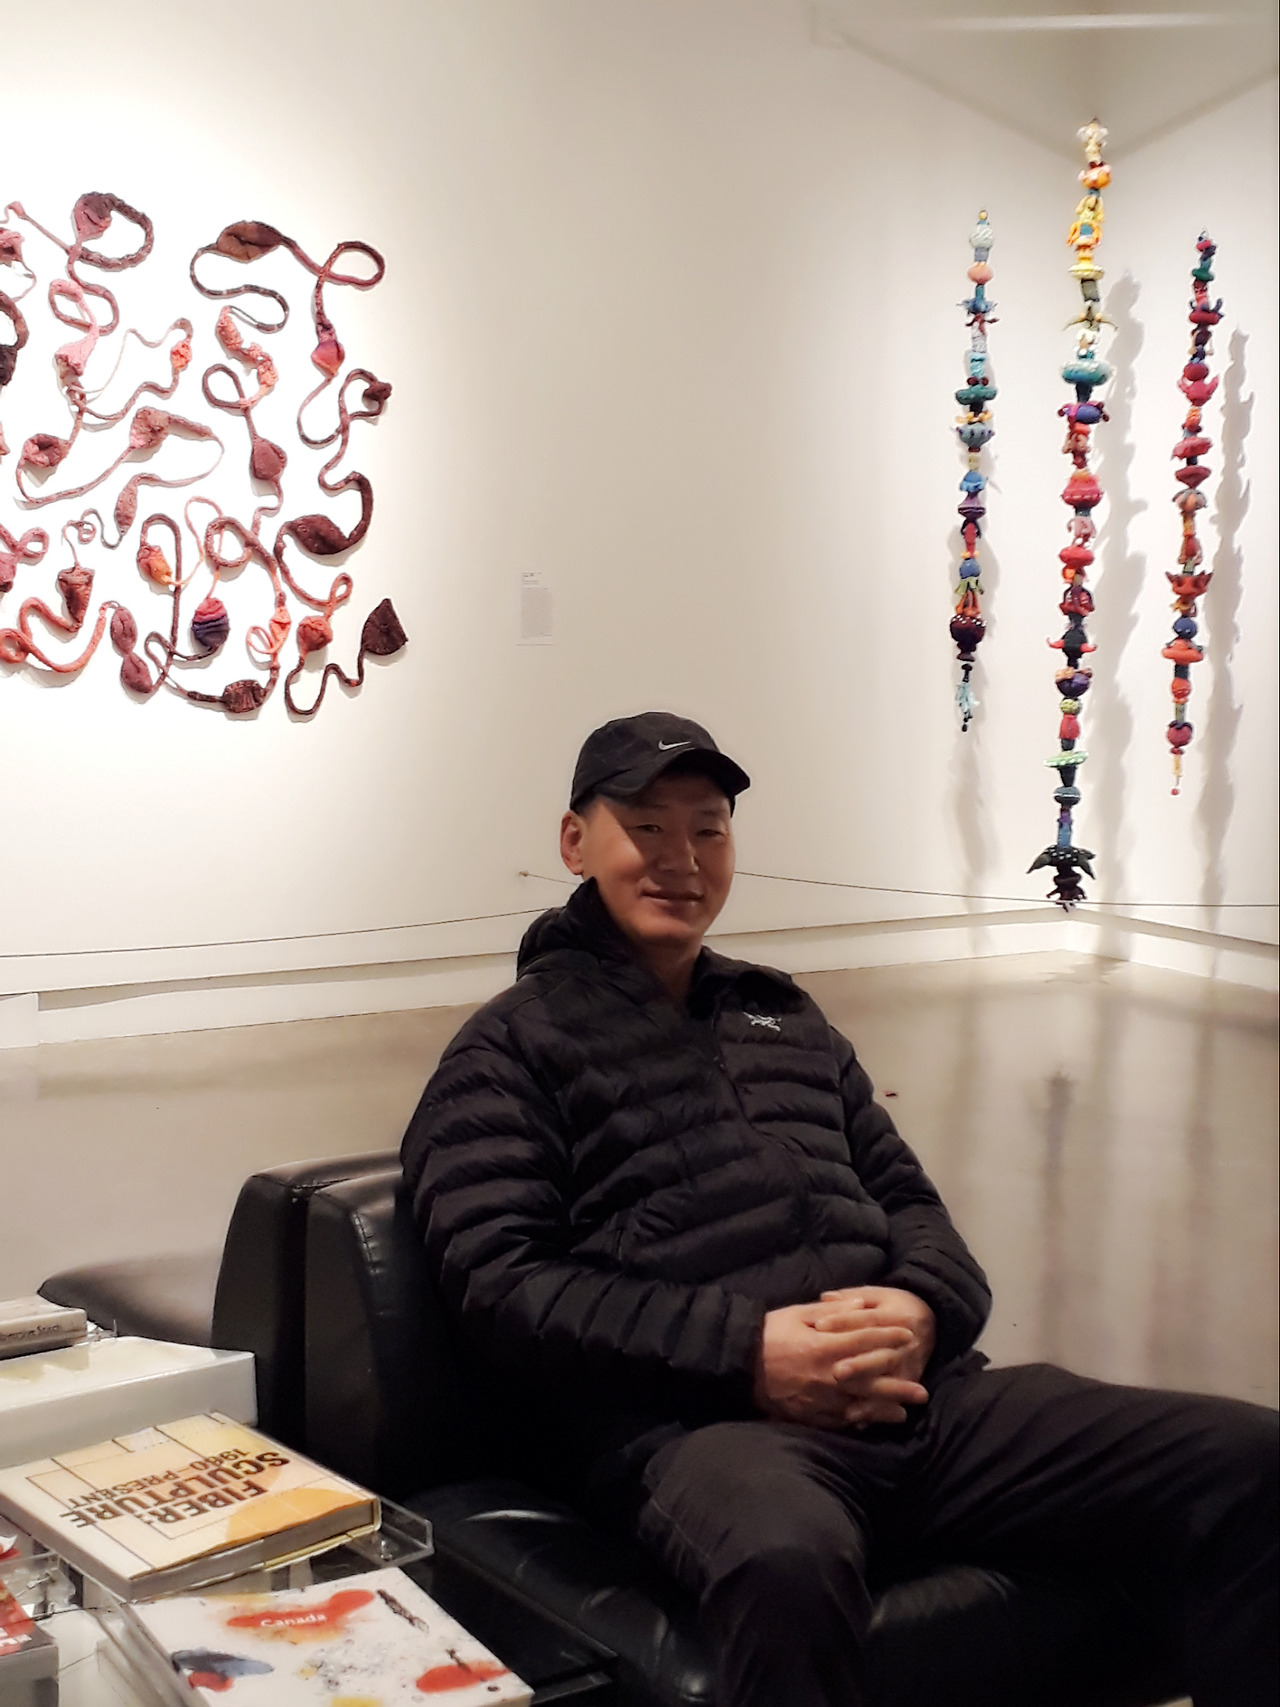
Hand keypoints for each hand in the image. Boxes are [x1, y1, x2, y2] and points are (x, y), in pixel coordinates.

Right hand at [752, 1301, 928, 1430]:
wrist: (739, 1364)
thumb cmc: (769, 1333)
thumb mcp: (797, 1313)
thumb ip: (833, 1312)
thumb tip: (862, 1305)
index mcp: (825, 1347)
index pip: (866, 1341)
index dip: (890, 1338)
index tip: (909, 1336)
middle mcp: (828, 1376)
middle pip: (871, 1382)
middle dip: (898, 1387)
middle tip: (922, 1392)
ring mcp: (820, 1399)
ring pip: (860, 1406)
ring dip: (884, 1410)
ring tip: (904, 1413)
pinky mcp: (809, 1415)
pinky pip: (839, 1421)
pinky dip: (858, 1422)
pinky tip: (870, 1423)